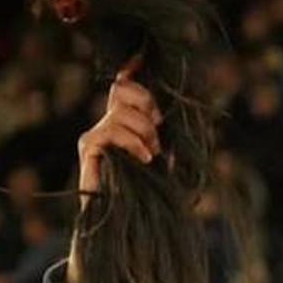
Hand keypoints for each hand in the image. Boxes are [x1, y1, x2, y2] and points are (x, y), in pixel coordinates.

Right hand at [68, 57, 161, 282]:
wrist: (129, 225)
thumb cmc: (153, 194)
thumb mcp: (171, 158)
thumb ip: (174, 135)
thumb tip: (193, 107)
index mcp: (129, 119)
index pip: (126, 82)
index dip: (134, 67)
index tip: (142, 57)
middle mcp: (110, 121)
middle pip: (124, 88)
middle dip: (148, 104)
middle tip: (158, 131)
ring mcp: (96, 133)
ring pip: (121, 110)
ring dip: (145, 131)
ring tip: (152, 155)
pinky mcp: (89, 147)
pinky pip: (110, 130)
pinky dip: (133, 142)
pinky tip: (145, 158)